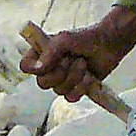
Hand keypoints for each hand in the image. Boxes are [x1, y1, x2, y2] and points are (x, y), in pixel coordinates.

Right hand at [21, 7, 135, 100]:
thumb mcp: (65, 39)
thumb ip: (50, 51)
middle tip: (72, 60)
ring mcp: (62, 80)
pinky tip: (88, 76)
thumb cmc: (87, 37)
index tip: (48, 63)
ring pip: (59, 91)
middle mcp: (49, 68)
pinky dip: (82, 87)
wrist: (109, 44)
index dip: (35, 69)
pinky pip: (71, 97)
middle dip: (61, 73)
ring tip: (83, 64)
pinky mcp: (75, 89)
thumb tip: (39, 68)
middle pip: (43, 83)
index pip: (26, 67)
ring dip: (75, 78)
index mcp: (41, 53)